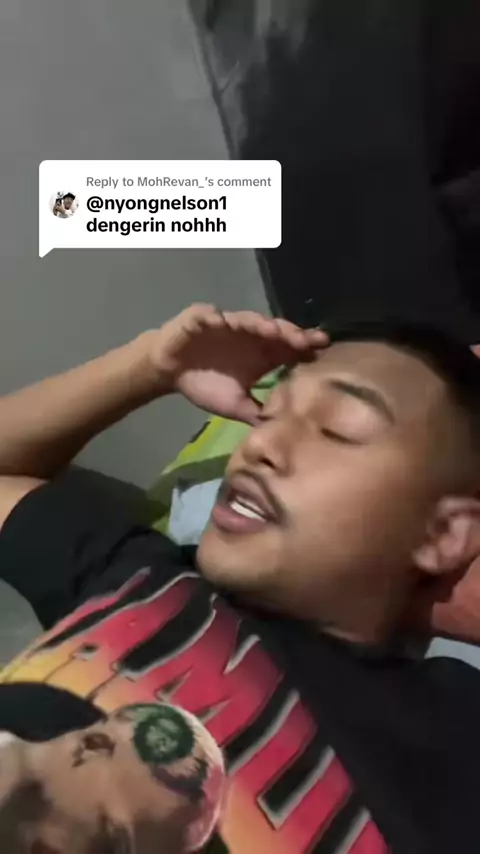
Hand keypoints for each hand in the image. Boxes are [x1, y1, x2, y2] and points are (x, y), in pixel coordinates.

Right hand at [146, 304, 327, 423]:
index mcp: (262, 355)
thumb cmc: (204, 385)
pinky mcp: (205, 318)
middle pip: (276, 332)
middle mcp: (251, 336)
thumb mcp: (234, 405)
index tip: (323, 354)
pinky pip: (213, 316)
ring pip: (250, 321)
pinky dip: (218, 318)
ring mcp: (229, 324)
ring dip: (262, 324)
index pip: (289, 350)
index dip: (305, 350)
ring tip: (274, 330)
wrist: (169, 372)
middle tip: (309, 340)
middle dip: (292, 334)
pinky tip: (223, 320)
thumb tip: (282, 431)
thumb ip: (257, 414)